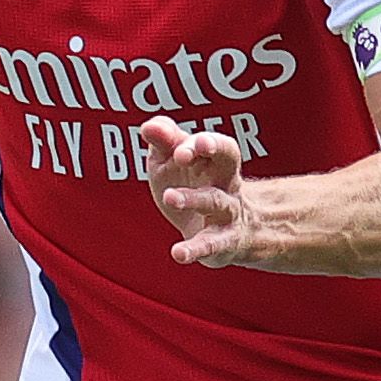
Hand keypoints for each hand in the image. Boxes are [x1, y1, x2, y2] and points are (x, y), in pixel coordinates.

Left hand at [144, 118, 264, 266]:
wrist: (231, 238)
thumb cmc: (196, 189)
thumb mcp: (176, 163)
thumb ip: (164, 142)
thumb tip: (148, 126)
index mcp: (216, 160)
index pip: (214, 142)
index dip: (199, 142)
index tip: (178, 150)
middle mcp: (227, 182)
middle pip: (229, 158)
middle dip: (213, 148)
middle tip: (181, 154)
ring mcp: (228, 213)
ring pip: (216, 201)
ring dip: (192, 198)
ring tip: (169, 196)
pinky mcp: (222, 243)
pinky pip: (211, 244)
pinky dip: (195, 249)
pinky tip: (178, 253)